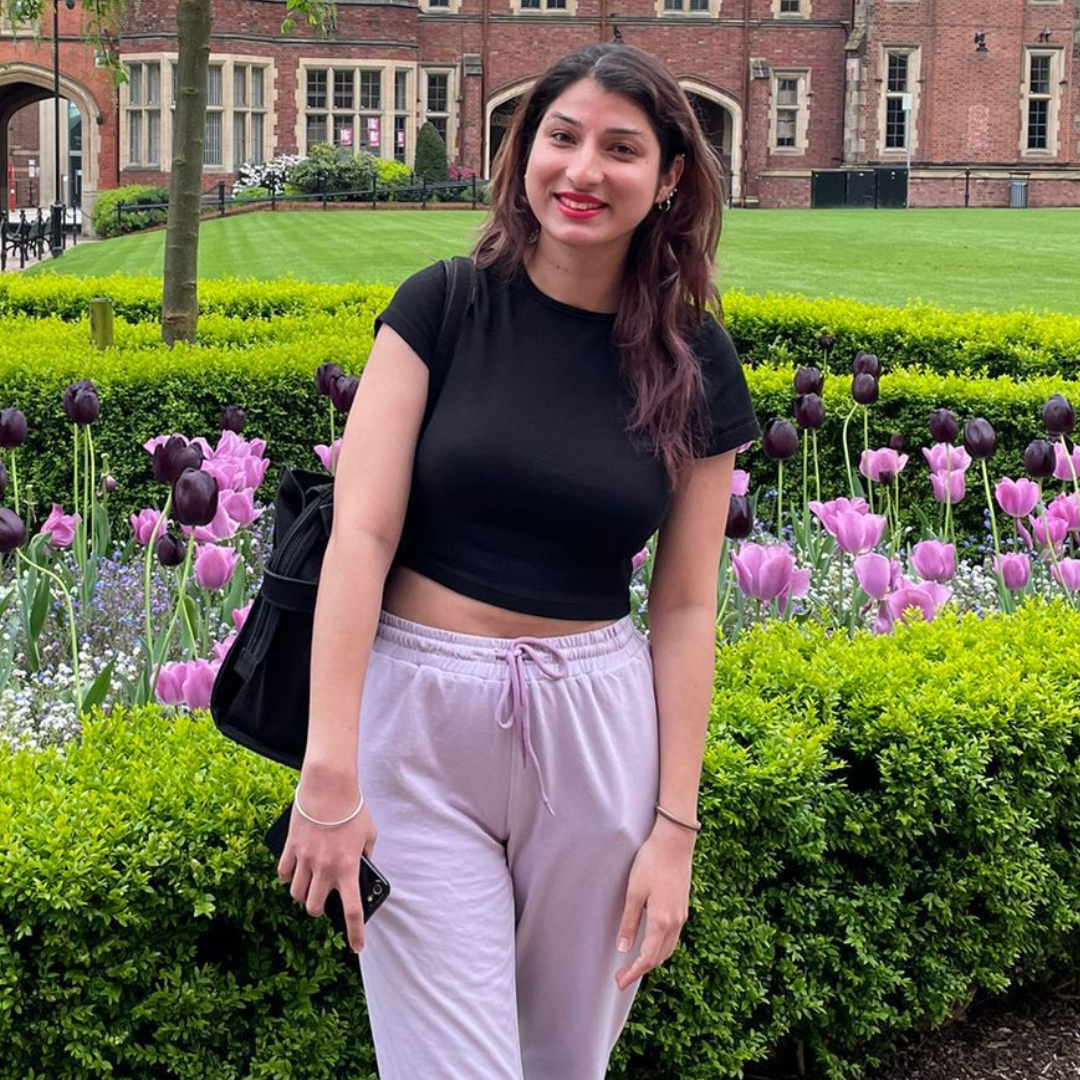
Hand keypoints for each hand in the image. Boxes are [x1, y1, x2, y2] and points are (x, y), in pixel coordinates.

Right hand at [275, 767, 377, 954]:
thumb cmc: (353, 808)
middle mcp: (325, 869)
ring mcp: (305, 860)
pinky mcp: (290, 848)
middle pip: (315, 908)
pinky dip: (288, 877)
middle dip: (319, 910)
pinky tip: (294, 873)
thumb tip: (362, 867)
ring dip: (303, 895)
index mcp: (348, 868)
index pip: (352, 911)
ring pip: (296, 894)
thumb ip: (366, 855)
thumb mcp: (369, 834)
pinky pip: (284, 873)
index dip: (355, 933)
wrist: (329, 787)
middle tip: (324, 903)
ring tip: (309, 887)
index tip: (357, 947)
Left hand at [614, 817, 695, 990]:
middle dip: (641, 970)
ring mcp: (682, 915)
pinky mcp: (683, 907)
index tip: (619, 982)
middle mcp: (676, 922)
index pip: (647, 957)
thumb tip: (623, 949)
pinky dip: (661, 946)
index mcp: (662, 921)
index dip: (633, 973)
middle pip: (659, 957)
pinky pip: (673, 936)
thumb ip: (630, 922)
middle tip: (622, 976)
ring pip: (669, 948)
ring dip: (652, 959)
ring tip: (634, 963)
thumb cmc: (652, 862)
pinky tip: (650, 942)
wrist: (675, 842)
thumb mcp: (635, 892)